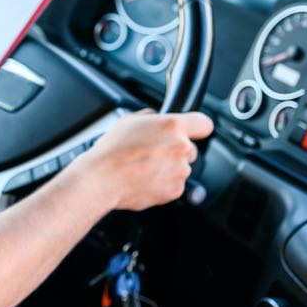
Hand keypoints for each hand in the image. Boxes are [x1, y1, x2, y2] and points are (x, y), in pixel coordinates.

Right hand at [70, 111, 213, 212]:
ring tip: (145, 168)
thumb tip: (156, 117)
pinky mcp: (175, 190)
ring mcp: (180, 171)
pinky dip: (164, 184)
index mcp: (173, 126)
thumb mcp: (129, 120)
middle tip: (154, 154)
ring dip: (169, 169)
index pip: (204, 124)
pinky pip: (175, 185)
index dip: (197, 128)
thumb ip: (150, 116)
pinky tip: (145, 179)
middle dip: (176, 151)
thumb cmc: (112, 150)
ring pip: (182, 168)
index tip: (193, 132)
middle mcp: (181, 147)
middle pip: (191, 149)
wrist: (102, 178)